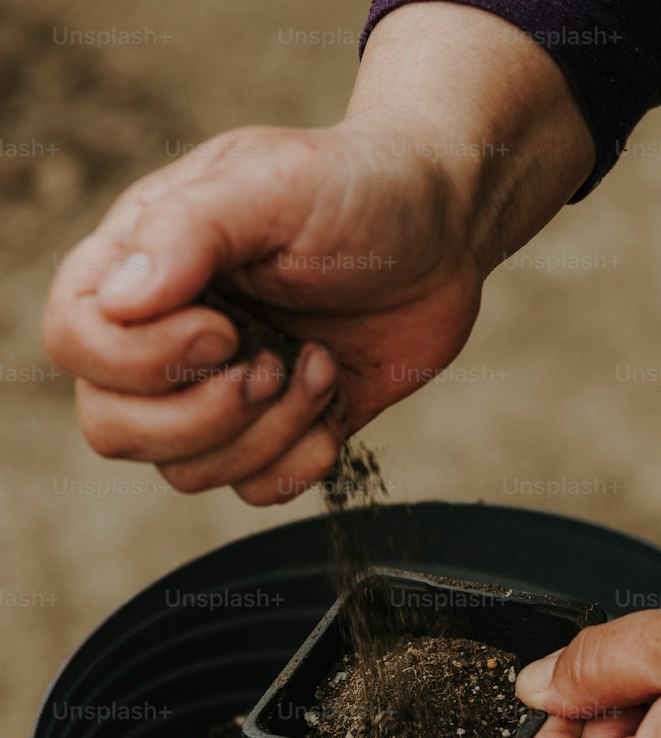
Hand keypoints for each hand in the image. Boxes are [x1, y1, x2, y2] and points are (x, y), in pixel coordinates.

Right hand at [42, 4, 592, 505]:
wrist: (445, 230)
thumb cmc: (355, 188)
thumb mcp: (273, 184)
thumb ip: (188, 231)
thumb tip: (121, 301)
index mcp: (142, 265)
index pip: (76, 340)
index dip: (140, 359)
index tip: (225, 325)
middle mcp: (166, 337)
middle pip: (113, 427)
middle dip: (202, 415)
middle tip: (273, 363)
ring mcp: (219, 391)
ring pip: (186, 471)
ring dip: (266, 432)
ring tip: (320, 365)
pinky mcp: (278, 430)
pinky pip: (253, 491)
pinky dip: (297, 466)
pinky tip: (334, 410)